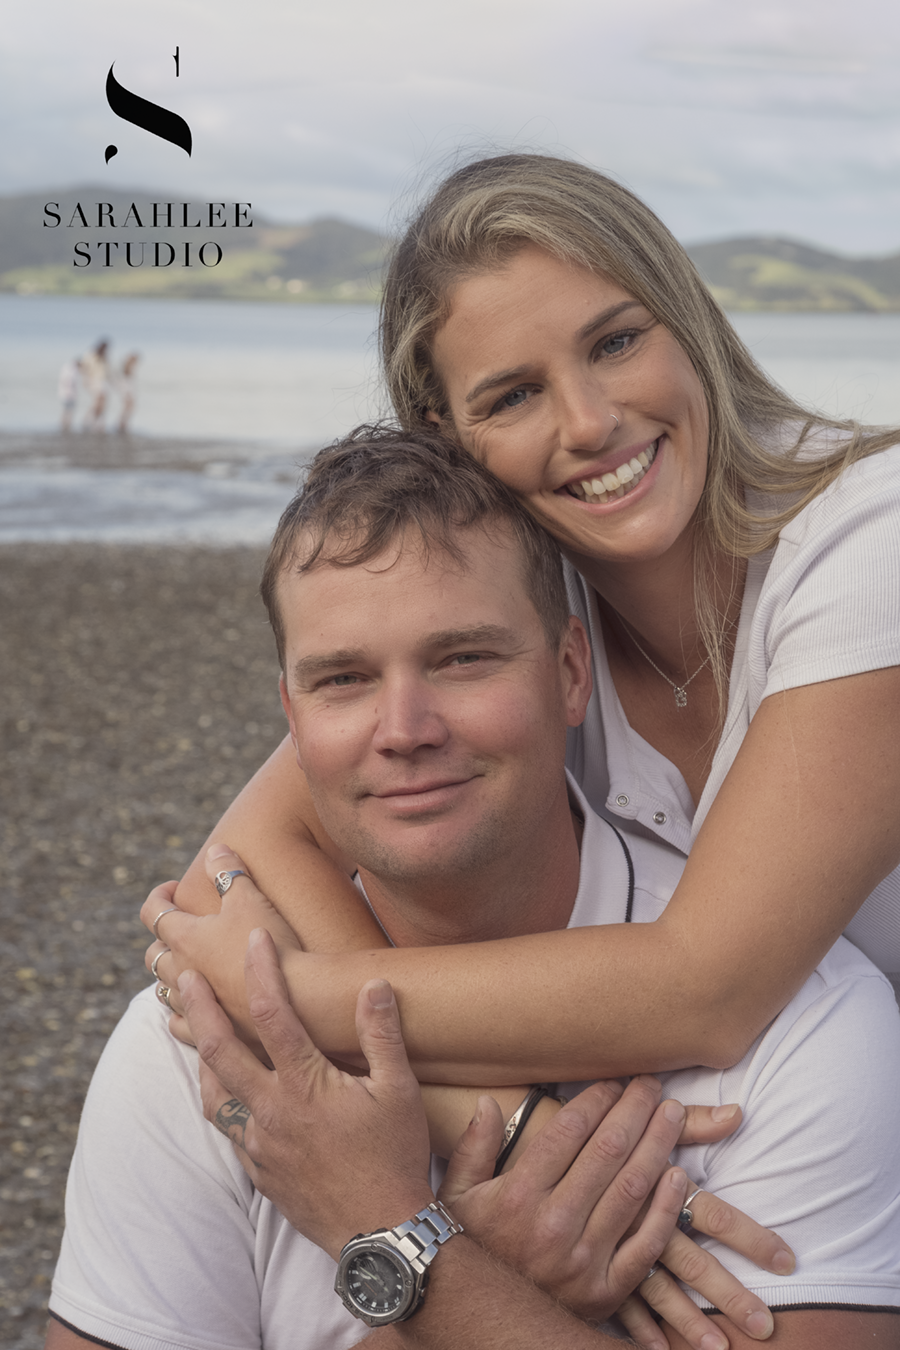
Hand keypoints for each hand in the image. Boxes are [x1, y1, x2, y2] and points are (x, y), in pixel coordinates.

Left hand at [142, 846, 301, 1044]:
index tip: (171, 889)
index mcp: (185, 937)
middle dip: (162, 938)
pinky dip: (182, 1011)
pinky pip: (179, 1023)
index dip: (158, 897)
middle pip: (154, 954)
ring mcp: (193, 1004)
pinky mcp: (209, 1031)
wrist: (296, 996)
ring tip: (188, 967)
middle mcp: (180, 971)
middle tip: (180, 928)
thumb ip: (229, 872)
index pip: (153, 912)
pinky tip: (195, 1006)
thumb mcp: (251, 897)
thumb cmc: (270, 942)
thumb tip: (214, 849)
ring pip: (163, 990)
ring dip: (171, 975)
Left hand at [180, 927, 433, 1257]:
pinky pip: (228, 1128)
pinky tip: (226, 1090)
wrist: (381, 1235)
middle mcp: (271, 1112)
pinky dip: (219, 1099)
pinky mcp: (259, 1171)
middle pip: (220, 1050)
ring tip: (191, 1029)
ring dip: (200, 1055)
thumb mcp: (401, 1091)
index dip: (261, 971)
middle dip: (200, 1008)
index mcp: (305, 1085)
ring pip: (213, 1092)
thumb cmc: (396, 1158)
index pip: (274, 1014)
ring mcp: (260, 1144)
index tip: (254, 939)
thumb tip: (374, 985)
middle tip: (185, 977)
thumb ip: (382, 1035)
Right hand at [439, 1087, 782, 1349]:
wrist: (481, 1321)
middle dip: (633, 1110)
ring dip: (657, 1145)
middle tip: (650, 1084)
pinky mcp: (606, 1290)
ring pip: (632, 1189)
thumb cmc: (472, 1246)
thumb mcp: (455, 1196)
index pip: (569, 1132)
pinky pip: (646, 1244)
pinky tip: (678, 1176)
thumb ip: (472, 1148)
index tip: (612, 1080)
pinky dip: (666, 1208)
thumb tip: (488, 1102)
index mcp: (519, 1195)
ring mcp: (584, 1260)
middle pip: (608, 1152)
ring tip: (671, 1114)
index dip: (596, 1100)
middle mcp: (554, 1224)